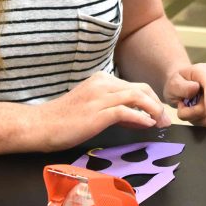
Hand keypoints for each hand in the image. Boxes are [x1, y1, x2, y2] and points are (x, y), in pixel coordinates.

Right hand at [35, 72, 169, 150]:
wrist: (40, 125)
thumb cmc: (63, 120)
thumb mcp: (91, 107)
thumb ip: (114, 108)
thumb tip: (137, 117)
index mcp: (101, 80)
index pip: (135, 86)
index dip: (151, 100)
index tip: (158, 114)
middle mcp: (102, 84)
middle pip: (141, 89)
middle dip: (157, 104)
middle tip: (165, 120)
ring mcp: (100, 97)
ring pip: (137, 97)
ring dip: (154, 110)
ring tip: (160, 123)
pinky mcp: (97, 112)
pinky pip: (126, 111)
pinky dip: (141, 117)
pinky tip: (147, 125)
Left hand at [163, 62, 205, 127]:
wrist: (184, 86)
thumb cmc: (178, 84)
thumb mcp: (173, 84)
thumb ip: (181, 86)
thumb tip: (195, 88)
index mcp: (205, 71)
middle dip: (193, 113)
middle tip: (183, 107)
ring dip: (198, 119)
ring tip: (191, 109)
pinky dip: (205, 122)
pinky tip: (199, 114)